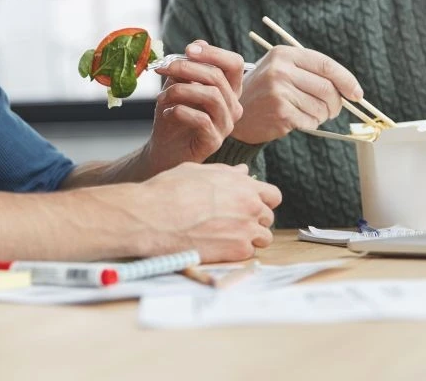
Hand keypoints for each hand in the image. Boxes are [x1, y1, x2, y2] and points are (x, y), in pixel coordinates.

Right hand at [140, 162, 281, 261]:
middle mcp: (250, 205)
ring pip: (264, 237)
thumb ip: (225, 173)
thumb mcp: (197, 172)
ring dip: (250, 238)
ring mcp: (246, 229)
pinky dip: (236, 251)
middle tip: (233, 223)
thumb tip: (243, 172)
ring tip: (226, 237)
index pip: (272, 195)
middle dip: (254, 220)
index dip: (262, 201)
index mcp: (242, 184)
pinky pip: (249, 253)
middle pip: (268, 217)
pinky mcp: (237, 250)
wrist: (153, 216)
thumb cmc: (169, 190)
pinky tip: (218, 246)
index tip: (249, 206)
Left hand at [144, 40, 246, 172]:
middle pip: (217, 77)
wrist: (163, 149)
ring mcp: (226, 125)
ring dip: (180, 90)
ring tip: (162, 96)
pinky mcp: (214, 142)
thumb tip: (197, 44)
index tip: (188, 50)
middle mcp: (232, 106)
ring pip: (211, 96)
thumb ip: (188, 67)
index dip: (213, 53)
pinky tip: (166, 113)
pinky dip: (180, 111)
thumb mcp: (178, 85)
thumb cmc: (173, 116)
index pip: (234, 64)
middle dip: (186, 68)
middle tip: (162, 68)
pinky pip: (202, 119)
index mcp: (228, 89)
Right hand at [230, 45, 362, 143]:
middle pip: (328, 88)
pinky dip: (310, 123)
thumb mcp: (282, 69)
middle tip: (333, 110)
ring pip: (321, 107)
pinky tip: (296, 120)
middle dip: (337, 103)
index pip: (326, 65)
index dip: (347, 80)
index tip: (357, 94)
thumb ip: (311, 72)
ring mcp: (279, 91)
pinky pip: (311, 120)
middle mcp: (281, 70)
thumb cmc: (266, 90)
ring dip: (322, 115)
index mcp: (284, 54)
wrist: (236, 111)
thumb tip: (351, 89)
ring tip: (306, 113)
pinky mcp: (280, 112)